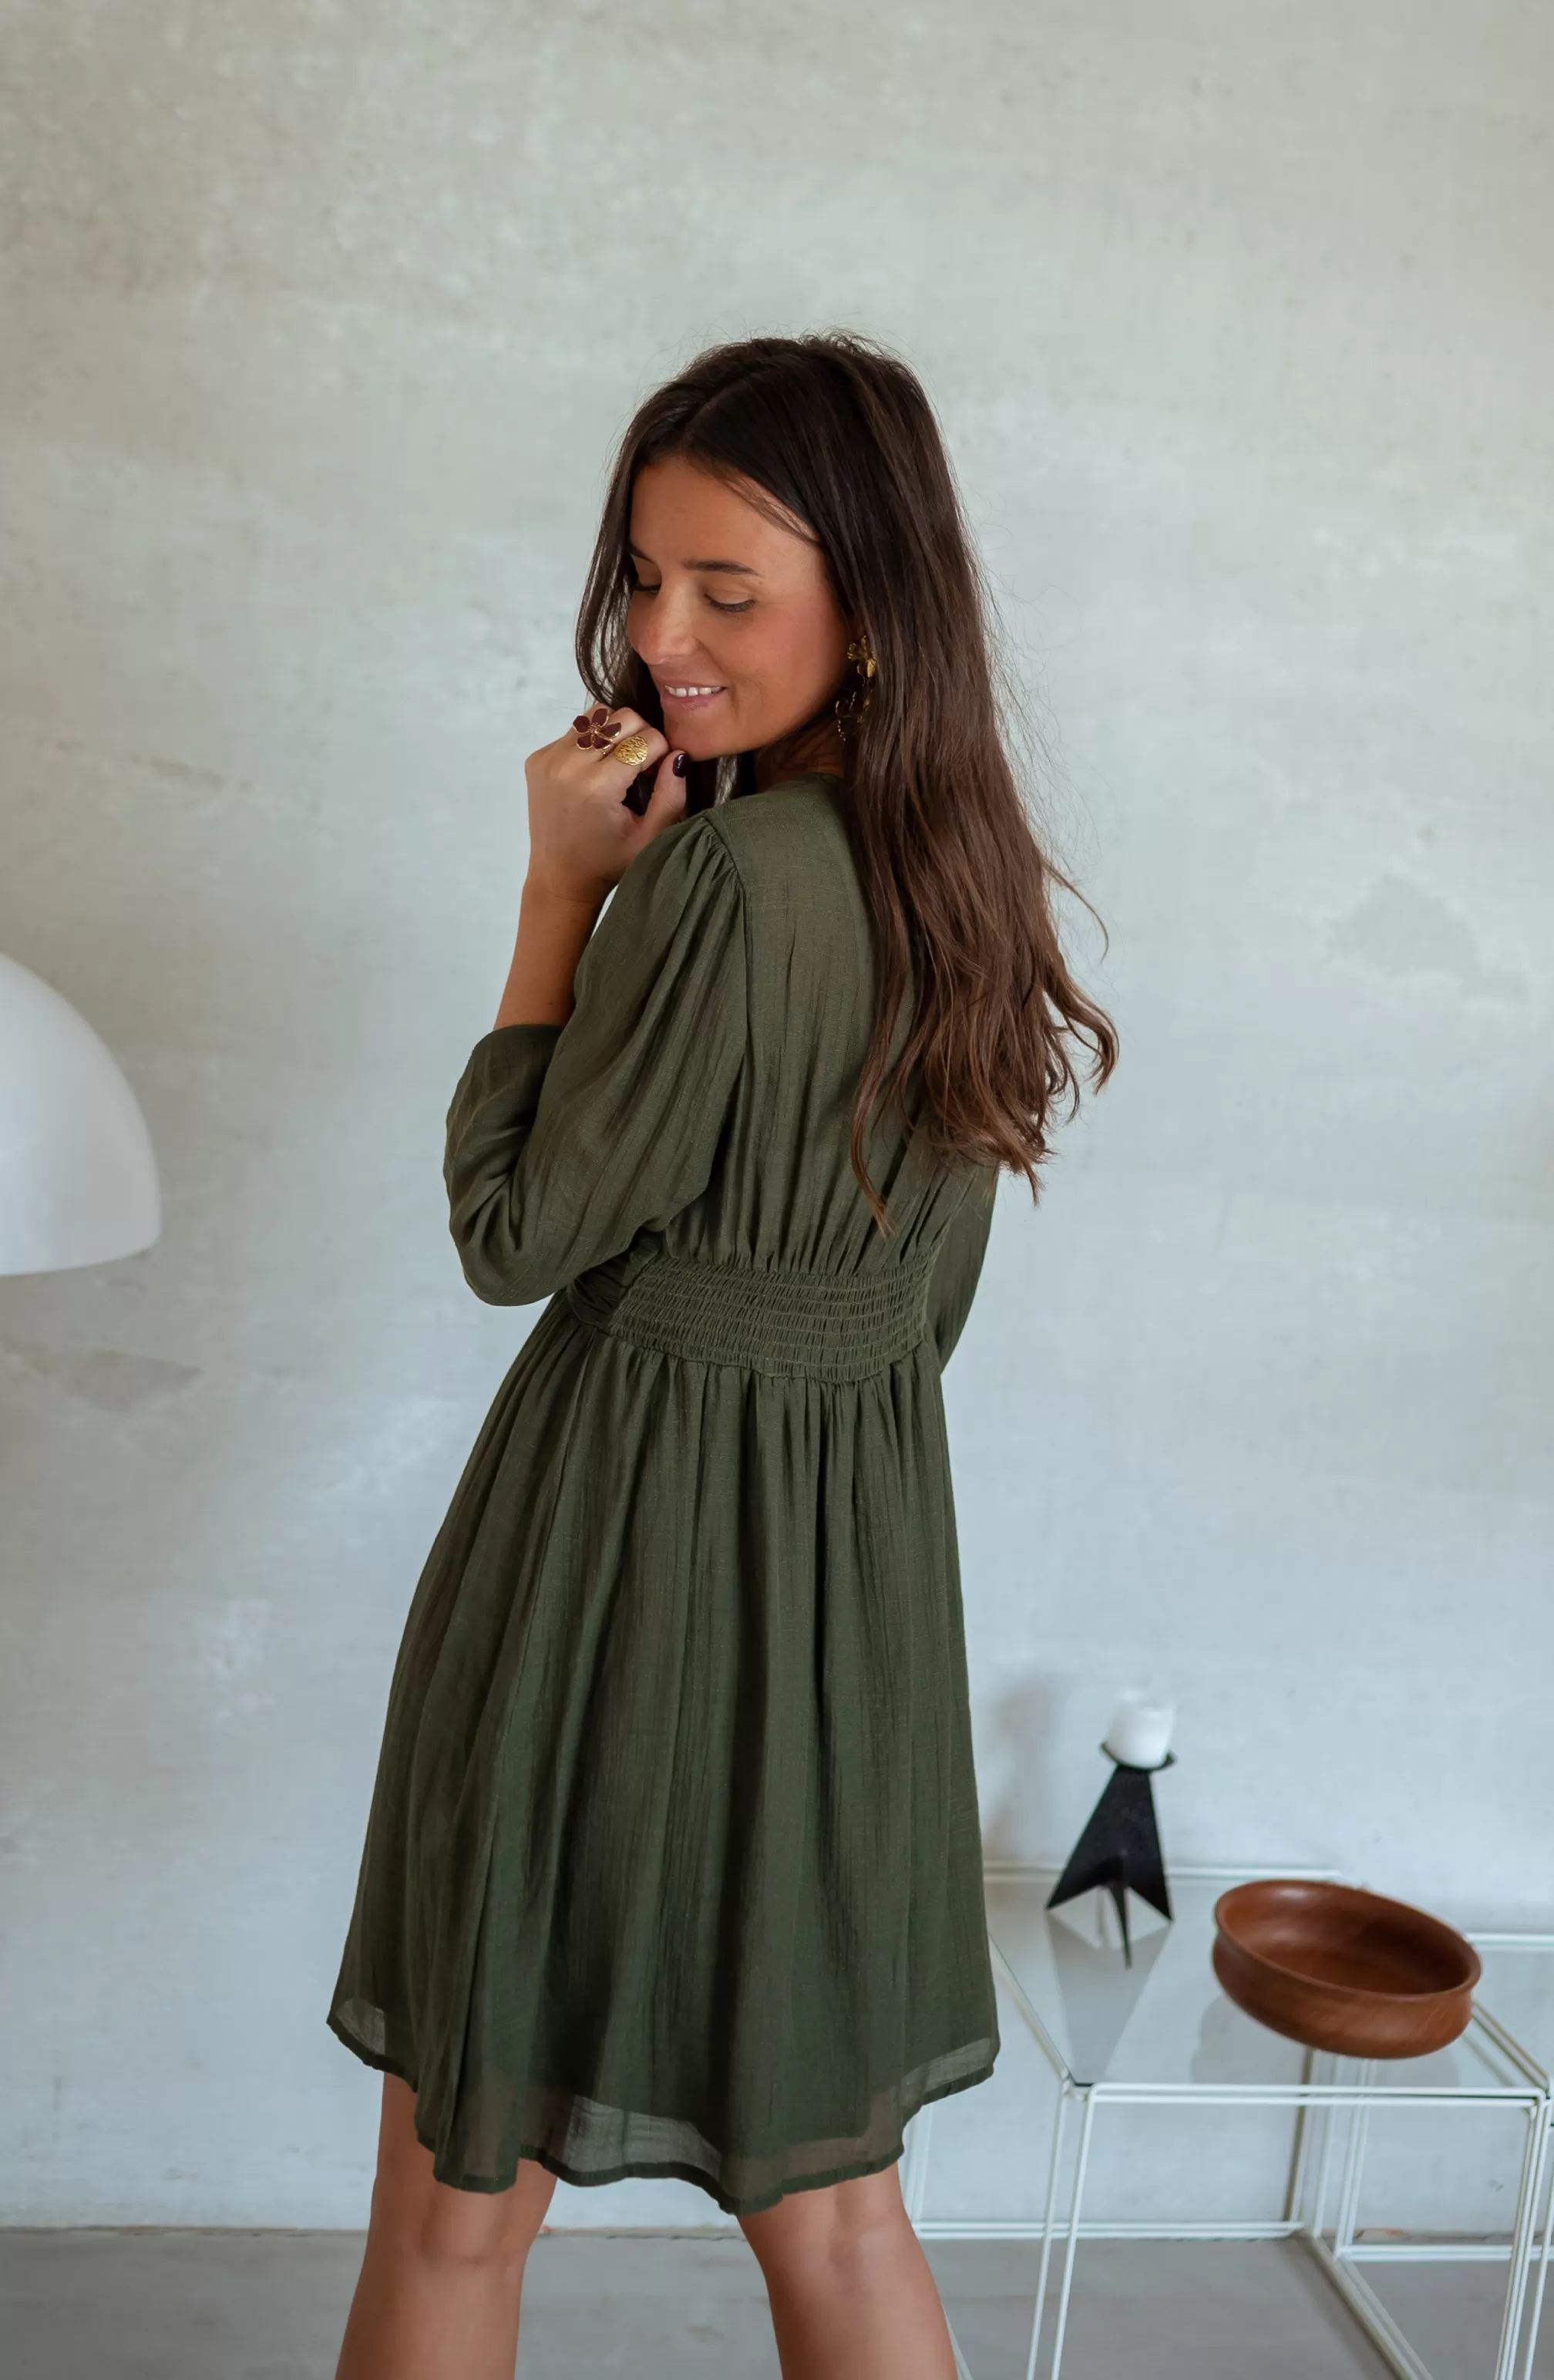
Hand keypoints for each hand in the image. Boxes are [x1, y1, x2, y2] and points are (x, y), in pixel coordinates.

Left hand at [523, 705, 686, 906]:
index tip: (654, 780)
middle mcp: (568, 765)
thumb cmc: (608, 862)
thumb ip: (672, 795)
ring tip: (617, 766)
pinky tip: (593, 773)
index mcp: (597, 786)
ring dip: (616, 735)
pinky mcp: (538, 758)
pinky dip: (591, 743)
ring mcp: (549, 759)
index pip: (647, 739)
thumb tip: (679, 754)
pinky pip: (575, 730)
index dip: (661, 755)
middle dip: (641, 738)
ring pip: (598, 714)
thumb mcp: (650, 837)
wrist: (559, 877)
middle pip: (624, 718)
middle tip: (639, 770)